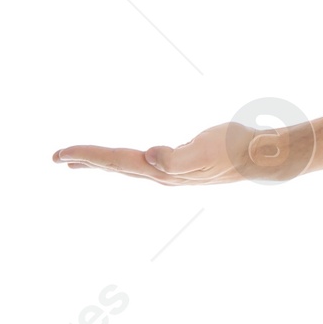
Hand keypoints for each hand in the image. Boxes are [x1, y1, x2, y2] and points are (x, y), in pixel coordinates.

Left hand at [53, 121, 312, 181]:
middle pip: (116, 166)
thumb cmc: (237, 148)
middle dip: (87, 161)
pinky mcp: (183, 165)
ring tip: (80, 162)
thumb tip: (151, 159)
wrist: (265, 158)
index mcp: (162, 171)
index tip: (58, 153)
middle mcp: (163, 175)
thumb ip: (178, 158)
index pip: (116, 161)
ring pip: (127, 167)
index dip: (87, 155)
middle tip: (57, 158)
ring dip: (102, 163)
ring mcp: (173, 172)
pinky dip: (124, 161)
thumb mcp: (206, 150)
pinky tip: (132, 160)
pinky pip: (142, 164)